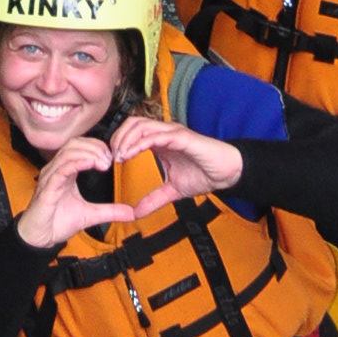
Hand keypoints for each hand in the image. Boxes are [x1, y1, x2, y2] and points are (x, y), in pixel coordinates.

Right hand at [13, 136, 140, 250]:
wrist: (40, 238)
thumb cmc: (58, 222)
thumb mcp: (91, 215)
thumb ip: (110, 211)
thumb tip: (131, 213)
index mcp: (65, 172)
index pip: (79, 147)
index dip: (96, 147)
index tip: (112, 158)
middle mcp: (56, 170)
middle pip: (74, 144)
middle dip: (94, 147)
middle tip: (109, 159)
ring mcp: (51, 177)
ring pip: (68, 152)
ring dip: (88, 153)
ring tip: (103, 162)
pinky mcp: (47, 188)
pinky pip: (61, 169)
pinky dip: (77, 163)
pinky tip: (90, 164)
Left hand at [108, 110, 242, 215]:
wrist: (226, 175)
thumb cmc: (204, 175)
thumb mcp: (172, 191)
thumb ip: (154, 199)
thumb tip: (136, 213)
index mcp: (160, 141)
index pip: (131, 131)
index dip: (118, 142)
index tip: (110, 162)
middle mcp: (164, 132)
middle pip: (131, 123)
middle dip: (117, 138)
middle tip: (110, 158)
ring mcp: (172, 132)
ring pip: (140, 125)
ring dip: (125, 139)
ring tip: (118, 156)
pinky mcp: (181, 137)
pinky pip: (154, 135)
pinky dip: (138, 143)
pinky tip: (130, 154)